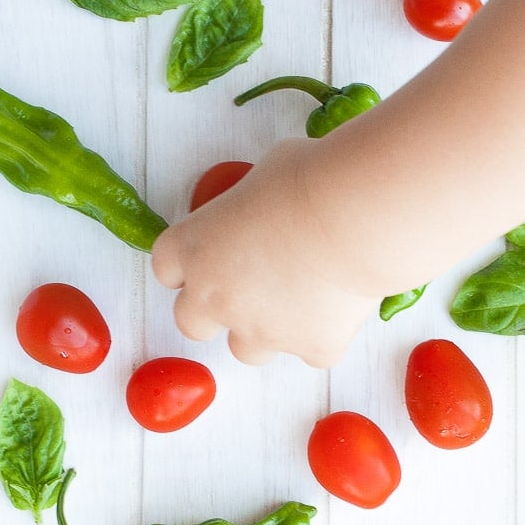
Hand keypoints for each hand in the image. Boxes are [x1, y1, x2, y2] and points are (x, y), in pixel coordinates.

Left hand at [151, 139, 379, 367]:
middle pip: (192, 323)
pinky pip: (312, 351)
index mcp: (196, 247)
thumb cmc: (310, 180)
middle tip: (248, 290)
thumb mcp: (265, 174)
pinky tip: (343, 305)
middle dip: (213, 312)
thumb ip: (250, 205)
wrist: (356, 218)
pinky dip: (324, 334)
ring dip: (265, 331)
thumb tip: (267, 208)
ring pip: (248, 350)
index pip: (167, 268)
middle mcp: (217, 297)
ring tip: (299, 299)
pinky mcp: (309, 347)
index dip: (188, 266)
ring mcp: (261, 330)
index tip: (209, 258)